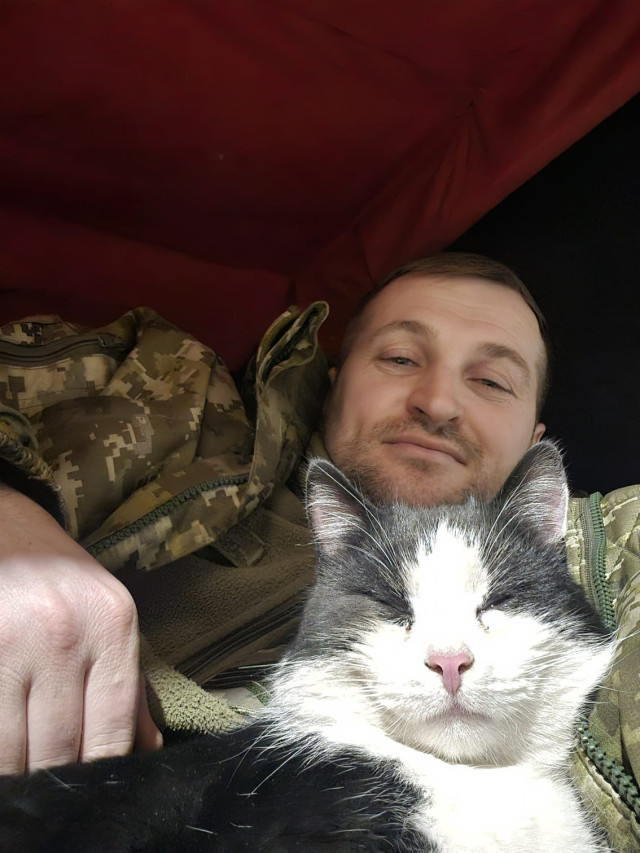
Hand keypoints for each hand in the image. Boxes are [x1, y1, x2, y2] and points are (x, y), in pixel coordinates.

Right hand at [0, 484, 162, 773]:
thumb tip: (146, 748)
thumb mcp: (109, 615)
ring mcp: (13, 642)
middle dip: (56, 778)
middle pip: (60, 747)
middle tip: (55, 788)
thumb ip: (128, 683)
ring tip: (26, 772)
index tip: (91, 791)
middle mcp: (66, 634)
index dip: (100, 773)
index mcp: (113, 625)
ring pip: (14, 748)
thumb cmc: (62, 576)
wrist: (7, 524)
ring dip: (19, 770)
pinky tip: (7, 742)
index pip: (112, 729)